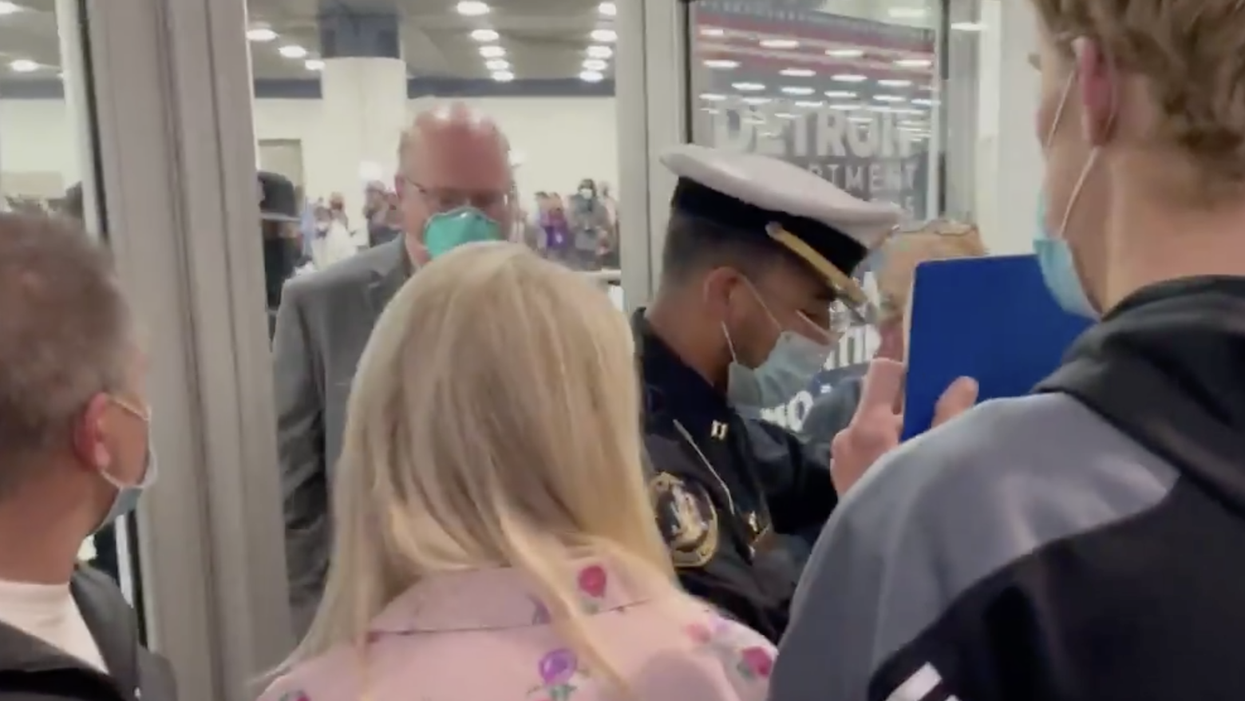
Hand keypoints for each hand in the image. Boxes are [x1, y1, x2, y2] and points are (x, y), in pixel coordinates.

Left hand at [830, 359, 977, 493]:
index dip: (909, 369)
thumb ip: (951, 417)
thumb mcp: (939, 456)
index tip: (936, 378)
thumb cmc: (911, 502)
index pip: (883, 371)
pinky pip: (870, 452)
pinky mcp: (843, 481)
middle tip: (944, 422)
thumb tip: (962, 382)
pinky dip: (891, 453)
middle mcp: (847, 436)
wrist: (878, 564)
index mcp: (867, 425)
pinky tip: (915, 474)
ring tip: (933, 454)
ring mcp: (840, 459)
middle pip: (882, 404)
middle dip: (911, 409)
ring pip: (878, 431)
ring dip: (903, 435)